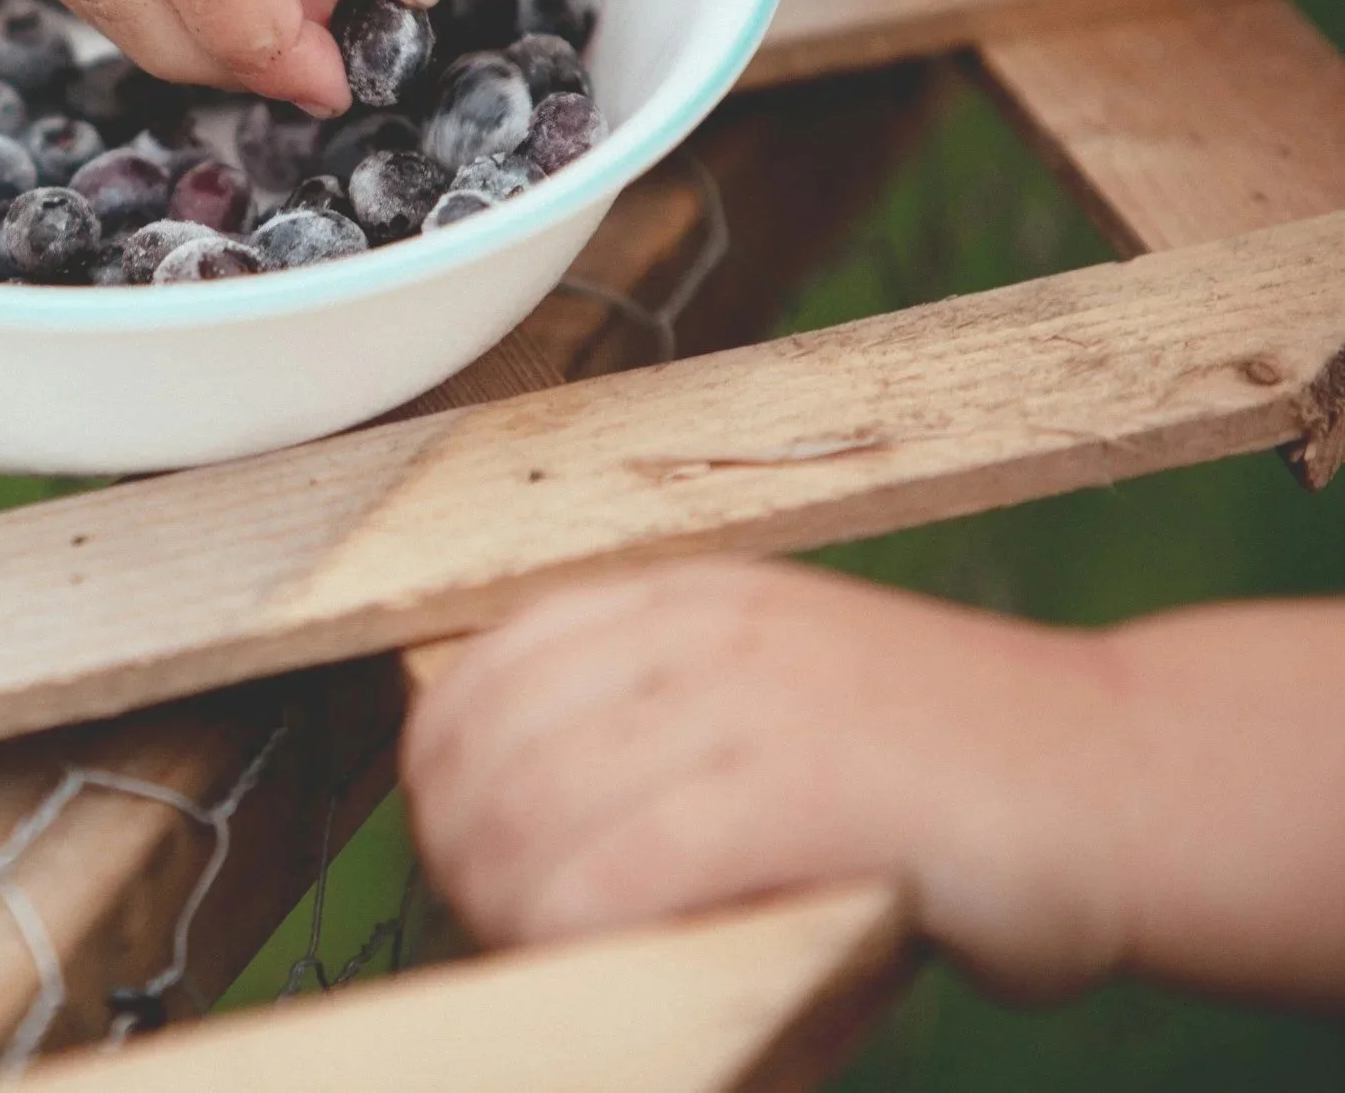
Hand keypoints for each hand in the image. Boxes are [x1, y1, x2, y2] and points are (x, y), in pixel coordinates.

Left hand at [403, 558, 1135, 998]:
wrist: (1119, 776)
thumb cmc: (934, 771)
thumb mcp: (773, 701)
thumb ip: (653, 734)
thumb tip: (506, 826)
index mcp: (681, 597)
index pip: (481, 670)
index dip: (440, 774)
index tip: (459, 852)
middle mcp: (698, 629)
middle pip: (485, 746)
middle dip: (462, 854)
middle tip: (493, 926)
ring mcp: (748, 698)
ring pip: (532, 809)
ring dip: (506, 905)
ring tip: (539, 957)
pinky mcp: (797, 784)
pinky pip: (619, 869)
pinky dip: (575, 931)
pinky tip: (591, 962)